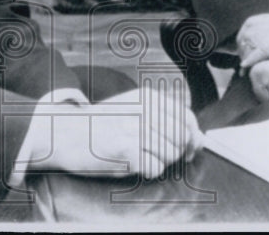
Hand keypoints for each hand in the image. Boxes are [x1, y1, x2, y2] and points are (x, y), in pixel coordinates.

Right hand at [27, 87, 204, 179]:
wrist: (66, 133)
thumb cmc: (102, 126)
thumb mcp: (134, 110)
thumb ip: (166, 119)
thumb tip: (201, 138)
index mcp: (147, 98)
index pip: (187, 119)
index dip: (192, 138)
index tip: (188, 149)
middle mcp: (144, 110)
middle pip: (181, 140)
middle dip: (174, 153)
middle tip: (153, 154)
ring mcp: (135, 130)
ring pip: (170, 156)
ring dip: (158, 162)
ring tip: (137, 156)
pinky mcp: (126, 151)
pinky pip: (154, 169)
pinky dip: (146, 171)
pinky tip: (130, 163)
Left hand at [236, 12, 268, 69]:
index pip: (253, 21)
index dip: (244, 35)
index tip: (242, 50)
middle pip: (249, 28)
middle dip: (241, 45)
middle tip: (241, 61)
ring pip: (254, 38)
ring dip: (245, 53)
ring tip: (243, 67)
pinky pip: (264, 49)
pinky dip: (253, 59)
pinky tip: (248, 67)